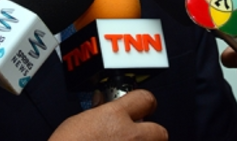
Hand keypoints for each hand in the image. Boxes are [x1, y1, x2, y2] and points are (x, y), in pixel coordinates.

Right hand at [49, 90, 166, 140]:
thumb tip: (105, 110)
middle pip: (160, 131)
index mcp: (114, 117)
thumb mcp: (77, 123)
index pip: (146, 99)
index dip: (145, 103)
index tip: (143, 107)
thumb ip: (98, 115)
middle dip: (152, 134)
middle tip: (138, 136)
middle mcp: (129, 136)